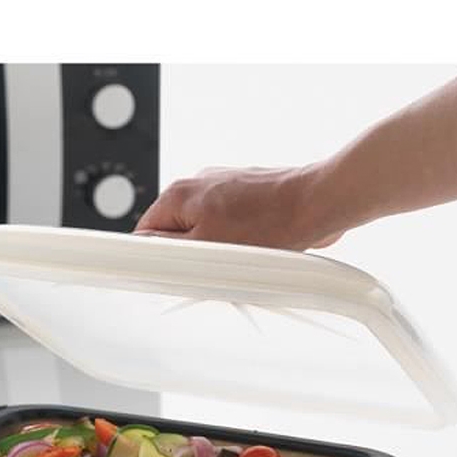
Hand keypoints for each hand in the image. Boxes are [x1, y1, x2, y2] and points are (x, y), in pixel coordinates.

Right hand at [134, 165, 343, 250]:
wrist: (318, 203)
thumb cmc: (270, 224)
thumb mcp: (205, 247)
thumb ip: (164, 248)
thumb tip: (139, 248)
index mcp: (178, 193)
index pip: (145, 233)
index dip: (156, 259)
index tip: (173, 272)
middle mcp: (197, 183)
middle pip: (174, 231)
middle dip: (189, 254)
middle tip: (213, 268)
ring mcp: (223, 185)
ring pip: (203, 229)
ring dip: (216, 248)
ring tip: (241, 256)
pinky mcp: (246, 192)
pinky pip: (228, 224)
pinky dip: (237, 239)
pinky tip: (256, 248)